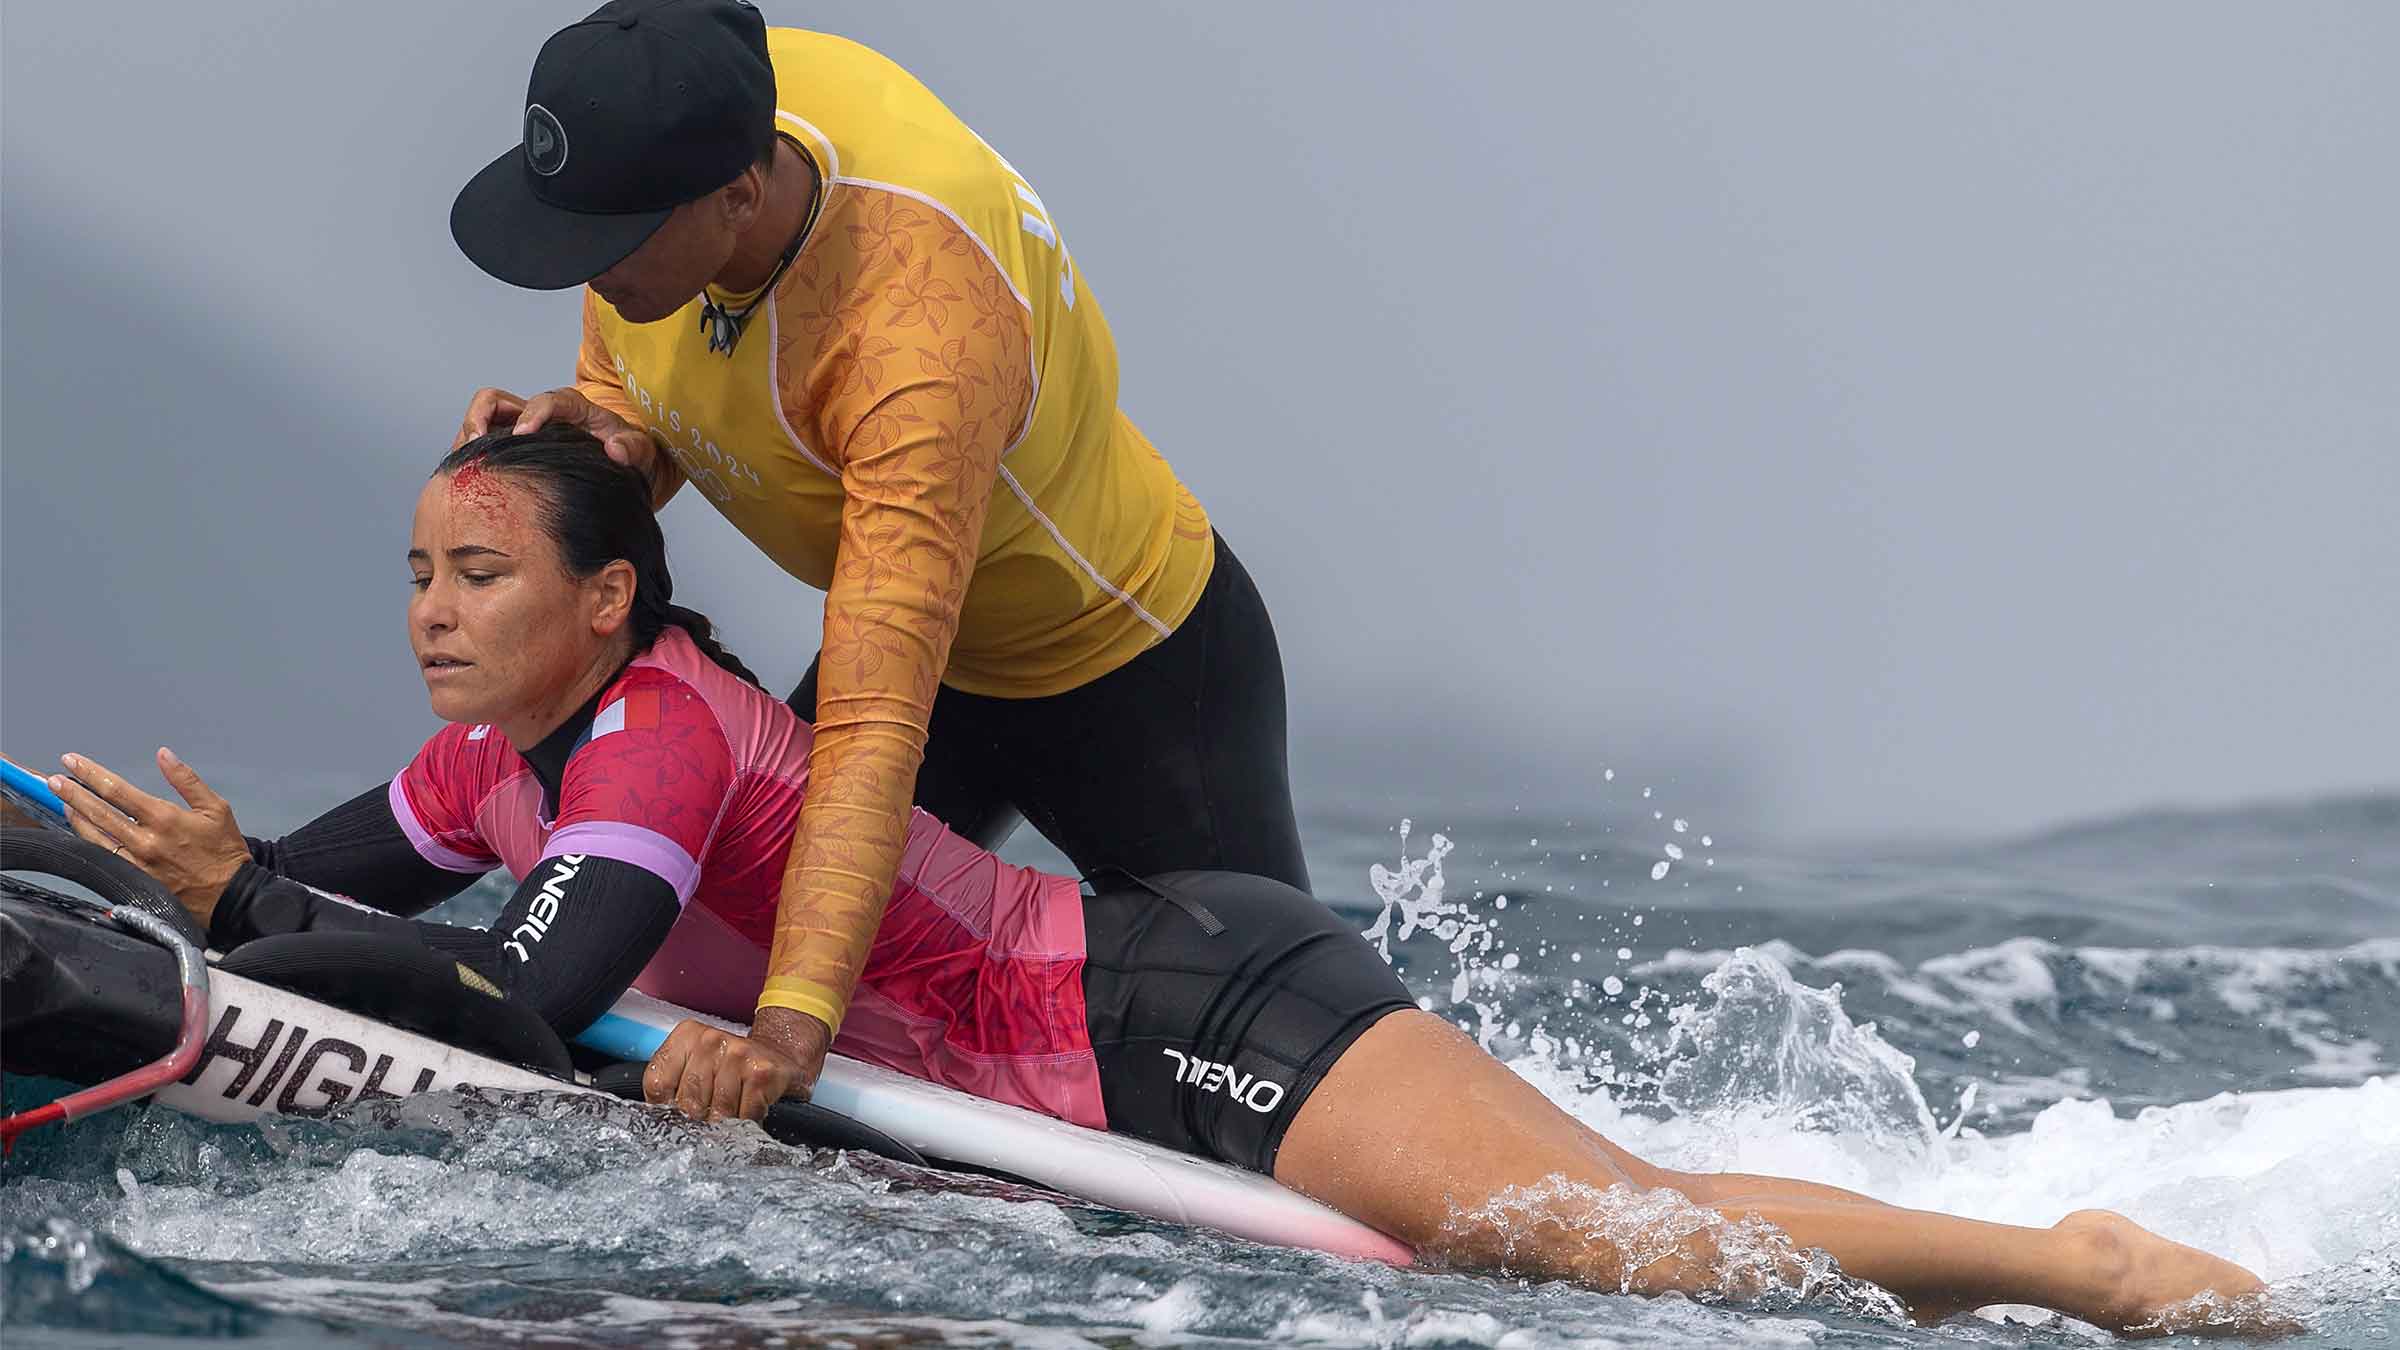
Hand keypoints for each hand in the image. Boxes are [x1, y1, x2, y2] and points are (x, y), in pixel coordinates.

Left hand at [47, 748, 250, 926]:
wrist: (231, 895)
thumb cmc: (224, 851)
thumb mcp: (216, 808)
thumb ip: (186, 779)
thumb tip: (164, 755)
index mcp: (165, 818)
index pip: (117, 790)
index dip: (91, 774)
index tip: (73, 761)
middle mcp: (146, 840)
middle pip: (99, 812)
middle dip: (72, 793)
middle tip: (54, 780)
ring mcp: (137, 862)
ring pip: (95, 836)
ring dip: (75, 816)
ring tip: (62, 802)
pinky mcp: (134, 880)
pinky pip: (103, 857)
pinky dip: (87, 841)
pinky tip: (80, 830)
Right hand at [455, 385, 659, 480]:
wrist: (623, 469)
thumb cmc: (628, 455)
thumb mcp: (641, 451)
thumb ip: (634, 447)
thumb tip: (615, 450)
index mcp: (570, 408)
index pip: (545, 401)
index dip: (531, 414)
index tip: (522, 435)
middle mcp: (538, 415)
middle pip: (493, 401)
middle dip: (479, 417)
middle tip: (478, 445)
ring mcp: (519, 432)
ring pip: (478, 422)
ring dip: (468, 439)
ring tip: (468, 466)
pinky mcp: (509, 451)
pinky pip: (479, 448)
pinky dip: (470, 459)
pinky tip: (473, 481)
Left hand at [642, 1006, 830, 1122]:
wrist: (782, 1054)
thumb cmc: (733, 1067)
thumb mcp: (696, 1065)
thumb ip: (673, 1085)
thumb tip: (659, 1121)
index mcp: (687, 1035)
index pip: (658, 1084)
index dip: (666, 1108)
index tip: (678, 1114)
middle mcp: (710, 1039)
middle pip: (687, 1102)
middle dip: (698, 1120)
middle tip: (710, 1117)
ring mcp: (737, 1054)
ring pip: (716, 1112)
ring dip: (725, 1123)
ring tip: (732, 1114)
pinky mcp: (761, 1072)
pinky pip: (743, 1116)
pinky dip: (746, 1122)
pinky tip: (750, 1109)